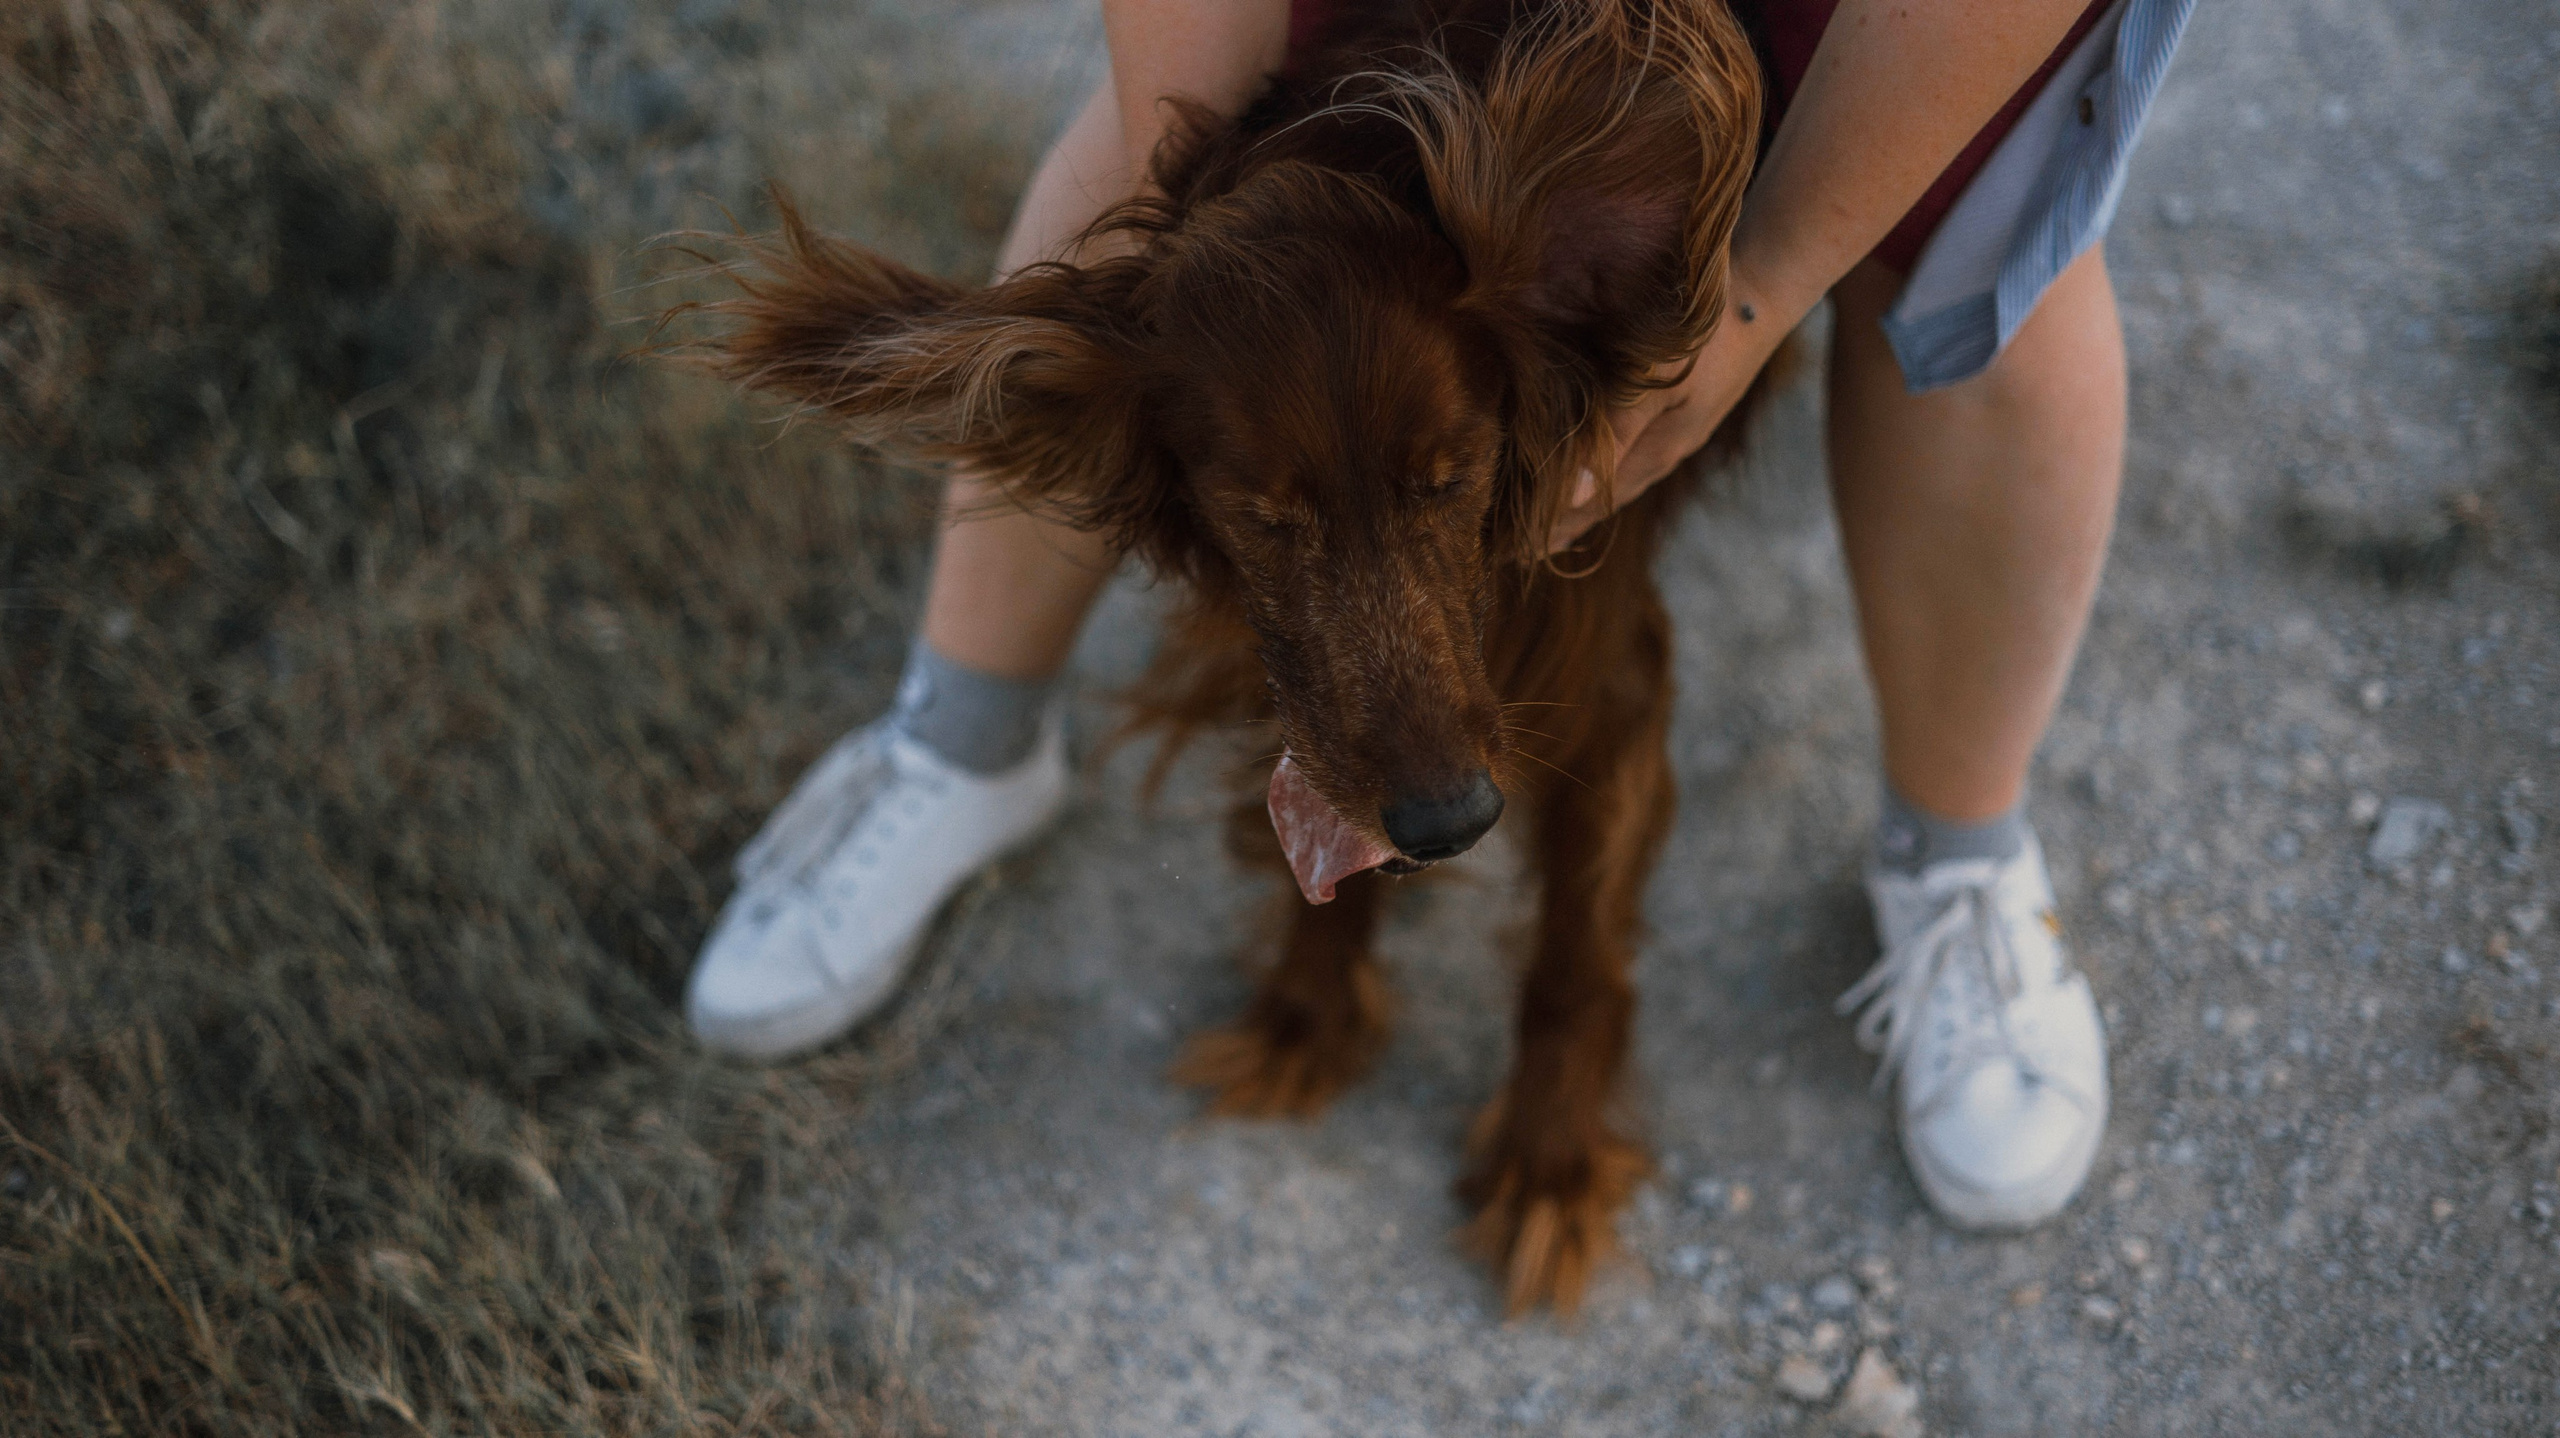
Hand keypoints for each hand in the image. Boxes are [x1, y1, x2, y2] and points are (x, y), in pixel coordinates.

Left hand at [1544, 308, 1778, 554]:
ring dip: (1587, 497)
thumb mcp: (1655, 385)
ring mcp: (1679, 429)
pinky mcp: (1684, 408)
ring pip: (1623, 475)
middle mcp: (1667, 448)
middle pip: (1609, 497)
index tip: (1517, 552)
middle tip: (1523, 546)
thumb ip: (1614, 435)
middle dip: (1568, 521)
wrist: (1762, 295)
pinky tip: (1598, 462)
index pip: (1597, 504)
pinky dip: (1607, 466)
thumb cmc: (1702, 337)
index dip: (1558, 527)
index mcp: (1657, 450)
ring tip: (1556, 515)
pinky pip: (1635, 450)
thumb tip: (1573, 495)